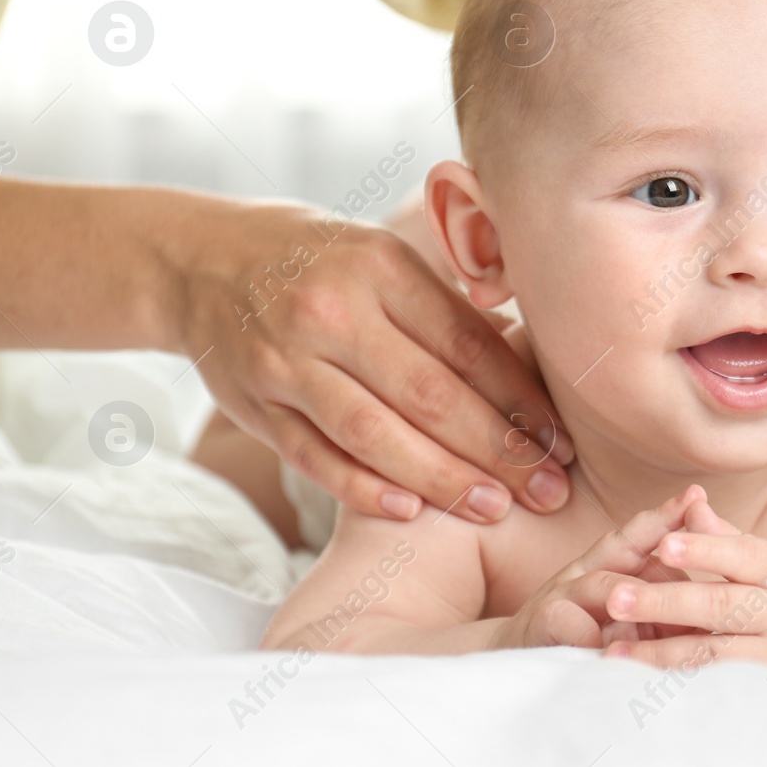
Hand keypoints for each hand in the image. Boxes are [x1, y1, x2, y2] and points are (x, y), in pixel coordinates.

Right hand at [171, 197, 572, 523]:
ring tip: (494, 508)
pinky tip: (413, 511)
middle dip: (498, 450)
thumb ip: (446, 308)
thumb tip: (531, 364)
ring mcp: (287, 362)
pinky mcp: (255, 404)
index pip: (466, 345)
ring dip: (441, 479)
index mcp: (381, 268)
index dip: (520, 399)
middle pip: (429, 395)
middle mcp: (332, 312)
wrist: (203, 260)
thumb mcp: (385, 255)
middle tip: (549, 490)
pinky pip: (316, 457)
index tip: (563, 439)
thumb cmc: (324, 261)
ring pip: (374, 434)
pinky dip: (364, 488)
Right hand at [491, 485, 701, 649]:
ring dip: (631, 589)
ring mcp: (561, 594)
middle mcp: (585, 571)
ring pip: (601, 583)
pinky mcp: (539, 625)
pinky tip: (607, 642)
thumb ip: (662, 607)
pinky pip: (565, 621)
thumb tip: (715, 608)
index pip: (642, 536)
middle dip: (659, 527)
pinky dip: (586, 630)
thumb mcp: (627, 618)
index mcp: (610, 566)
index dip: (669, 515)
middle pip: (623, 544)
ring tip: (668, 595)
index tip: (699, 494)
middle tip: (692, 509)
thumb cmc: (584, 637)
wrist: (517, 661)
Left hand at [603, 497, 766, 667]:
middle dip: (666, 602)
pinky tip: (645, 678)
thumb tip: (688, 506)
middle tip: (616, 596)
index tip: (662, 544)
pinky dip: (681, 681)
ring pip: (715, 653)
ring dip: (660, 652)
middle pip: (722, 606)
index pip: (744, 555)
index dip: (704, 548)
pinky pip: (719, 684)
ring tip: (615, 649)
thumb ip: (728, 536)